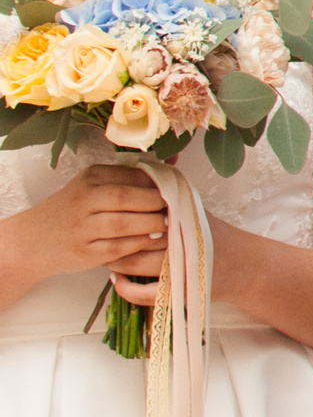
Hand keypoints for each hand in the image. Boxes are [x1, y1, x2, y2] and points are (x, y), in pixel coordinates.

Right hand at [5, 165, 165, 282]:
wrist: (33, 241)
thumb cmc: (74, 209)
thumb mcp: (95, 184)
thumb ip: (130, 176)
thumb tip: (174, 163)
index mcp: (91, 178)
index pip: (131, 176)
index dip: (158, 184)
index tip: (175, 189)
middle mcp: (83, 200)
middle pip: (126, 198)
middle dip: (155, 203)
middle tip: (175, 207)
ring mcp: (81, 228)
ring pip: (123, 224)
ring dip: (151, 224)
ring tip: (167, 223)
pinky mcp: (84, 253)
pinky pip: (117, 248)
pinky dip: (138, 243)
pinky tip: (151, 239)